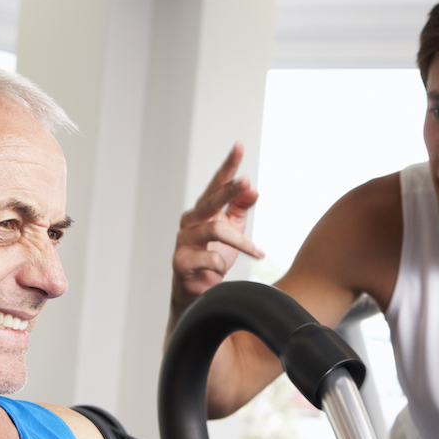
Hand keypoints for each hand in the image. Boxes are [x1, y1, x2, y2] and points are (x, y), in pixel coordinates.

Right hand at [171, 142, 263, 313]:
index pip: (217, 184)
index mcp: (203, 211)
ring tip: (257, 252)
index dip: (228, 165)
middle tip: (247, 182)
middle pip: (211, 200)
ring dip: (240, 241)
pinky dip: (222, 263)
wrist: (196, 292)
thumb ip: (240, 208)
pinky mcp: (181, 261)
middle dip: (229, 190)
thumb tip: (253, 189)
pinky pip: (209, 258)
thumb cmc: (213, 257)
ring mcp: (184, 240)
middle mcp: (191, 221)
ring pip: (215, 230)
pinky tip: (223, 271)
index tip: (239, 146)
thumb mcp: (232, 230)